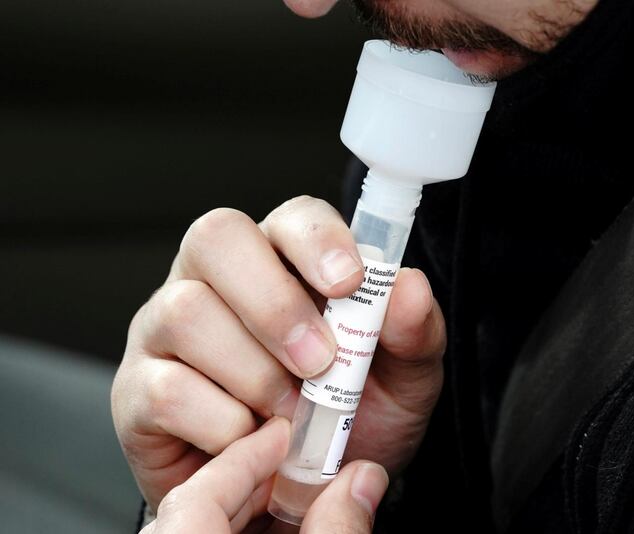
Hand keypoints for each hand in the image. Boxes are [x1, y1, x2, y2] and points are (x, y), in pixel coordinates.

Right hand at [112, 197, 445, 510]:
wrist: (303, 495)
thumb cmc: (349, 420)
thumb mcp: (402, 382)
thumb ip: (413, 333)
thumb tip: (408, 286)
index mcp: (283, 263)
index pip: (291, 218)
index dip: (317, 240)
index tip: (349, 282)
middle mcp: (215, 281)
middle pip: (215, 238)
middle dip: (273, 302)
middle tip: (318, 362)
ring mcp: (167, 331)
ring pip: (185, 312)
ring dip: (252, 372)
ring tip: (290, 413)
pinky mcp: (139, 390)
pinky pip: (165, 389)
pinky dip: (222, 423)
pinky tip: (250, 438)